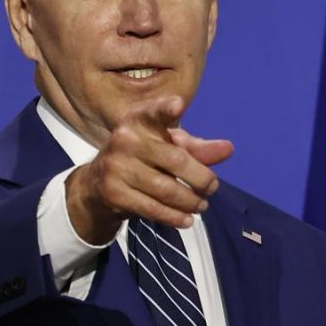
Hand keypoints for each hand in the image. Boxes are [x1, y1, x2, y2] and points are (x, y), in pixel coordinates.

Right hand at [65, 96, 233, 244]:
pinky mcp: (113, 192)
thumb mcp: (167, 147)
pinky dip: (174, 217)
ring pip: (166, 189)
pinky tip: (187, 220)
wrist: (97, 184)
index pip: (154, 112)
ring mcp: (116, 166)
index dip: (166, 109)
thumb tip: (228, 149)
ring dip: (190, 201)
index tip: (178, 104)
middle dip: (201, 178)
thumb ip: (198, 148)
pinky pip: (151, 208)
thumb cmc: (142, 158)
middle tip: (212, 187)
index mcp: (139, 120)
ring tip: (201, 205)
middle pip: (175, 160)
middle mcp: (125, 139)